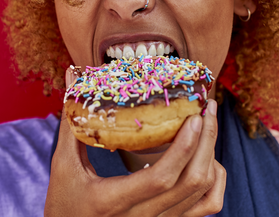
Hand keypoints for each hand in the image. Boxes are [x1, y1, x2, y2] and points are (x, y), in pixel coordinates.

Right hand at [45, 95, 225, 215]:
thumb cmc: (64, 203)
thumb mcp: (64, 165)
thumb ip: (73, 122)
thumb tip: (72, 74)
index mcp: (114, 201)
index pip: (161, 178)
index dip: (184, 148)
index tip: (194, 117)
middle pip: (193, 182)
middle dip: (208, 140)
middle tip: (207, 108)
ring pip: (204, 193)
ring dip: (211, 156)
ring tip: (205, 126)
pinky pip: (209, 206)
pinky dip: (215, 180)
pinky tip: (206, 158)